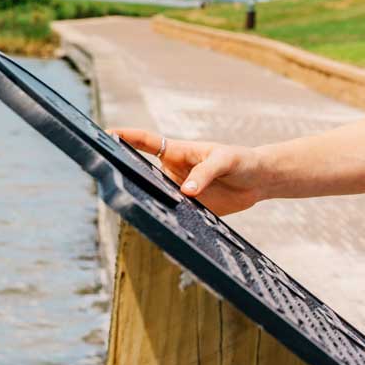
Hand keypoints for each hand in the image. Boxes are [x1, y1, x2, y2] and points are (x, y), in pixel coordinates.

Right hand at [110, 127, 267, 214]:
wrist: (259, 181)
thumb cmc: (242, 160)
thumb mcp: (225, 160)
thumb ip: (206, 173)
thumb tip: (187, 192)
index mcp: (177, 152)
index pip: (146, 142)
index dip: (125, 137)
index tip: (106, 135)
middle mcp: (173, 171)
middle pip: (142, 172)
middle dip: (124, 173)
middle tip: (105, 176)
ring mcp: (179, 191)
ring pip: (154, 196)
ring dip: (144, 201)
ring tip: (126, 206)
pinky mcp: (189, 209)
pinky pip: (172, 215)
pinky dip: (164, 220)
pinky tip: (157, 228)